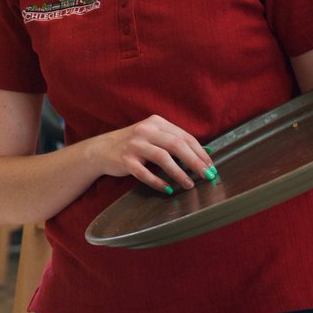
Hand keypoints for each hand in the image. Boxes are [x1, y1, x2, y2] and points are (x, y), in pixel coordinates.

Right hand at [87, 114, 213, 193]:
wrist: (102, 150)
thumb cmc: (134, 144)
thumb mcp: (153, 136)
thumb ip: (174, 141)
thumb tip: (205, 154)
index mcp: (156, 122)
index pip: (184, 136)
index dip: (200, 152)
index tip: (211, 165)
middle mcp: (145, 131)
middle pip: (176, 145)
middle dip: (195, 162)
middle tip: (207, 175)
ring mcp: (134, 145)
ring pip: (162, 158)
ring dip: (179, 173)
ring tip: (190, 184)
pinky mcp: (125, 160)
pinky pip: (144, 173)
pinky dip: (158, 182)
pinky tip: (168, 189)